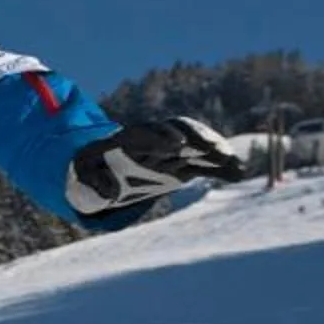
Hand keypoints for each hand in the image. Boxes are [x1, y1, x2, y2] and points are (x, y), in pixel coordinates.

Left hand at [66, 115, 241, 216]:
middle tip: (214, 148)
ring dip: (215, 152)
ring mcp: (171, 149)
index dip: (162, 137)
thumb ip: (90, 180)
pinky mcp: (183, 161)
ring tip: (235, 163)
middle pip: (179, 132)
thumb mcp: (84, 171)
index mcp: (129, 139)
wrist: (109, 163)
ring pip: (196, 145)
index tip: (178, 144)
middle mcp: (154, 139)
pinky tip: (239, 173)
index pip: (147, 134)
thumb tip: (106, 191)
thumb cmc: (94, 166)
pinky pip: (204, 161)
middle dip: (196, 138)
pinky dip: (220, 165)